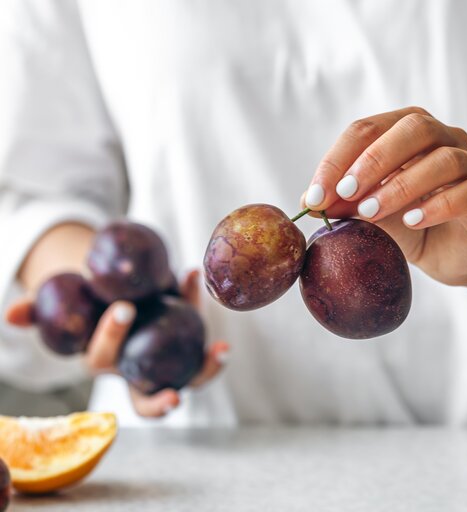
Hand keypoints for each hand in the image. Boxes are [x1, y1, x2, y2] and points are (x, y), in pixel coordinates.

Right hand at [5, 269, 228, 417]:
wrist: (115, 286)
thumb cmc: (85, 299)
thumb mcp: (61, 302)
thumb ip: (39, 310)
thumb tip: (13, 313)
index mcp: (104, 362)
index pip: (103, 361)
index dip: (110, 338)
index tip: (123, 308)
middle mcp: (137, 369)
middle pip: (147, 399)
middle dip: (159, 403)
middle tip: (174, 396)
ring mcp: (167, 360)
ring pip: (189, 378)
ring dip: (207, 369)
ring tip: (221, 350)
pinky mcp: (189, 345)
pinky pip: (201, 339)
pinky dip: (203, 313)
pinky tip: (196, 279)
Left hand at [304, 106, 466, 285]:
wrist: (454, 255)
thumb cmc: (410, 225)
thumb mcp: (372, 214)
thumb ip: (346, 204)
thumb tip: (310, 202)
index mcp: (409, 131)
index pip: (369, 128)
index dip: (339, 158)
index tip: (316, 194)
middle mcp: (446, 139)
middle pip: (415, 128)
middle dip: (374, 159)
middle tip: (345, 193)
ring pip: (444, 160)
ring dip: (402, 185)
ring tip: (372, 212)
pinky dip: (439, 205)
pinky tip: (413, 221)